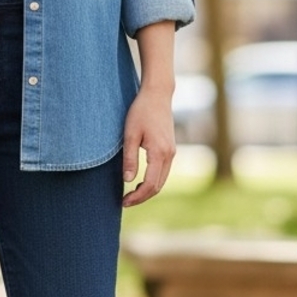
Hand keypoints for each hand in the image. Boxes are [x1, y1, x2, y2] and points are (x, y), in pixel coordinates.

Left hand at [122, 86, 175, 207]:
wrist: (158, 95)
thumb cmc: (141, 111)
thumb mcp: (130, 134)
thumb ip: (129, 158)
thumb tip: (128, 181)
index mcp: (160, 153)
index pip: (150, 185)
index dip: (137, 197)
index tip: (123, 201)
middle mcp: (169, 155)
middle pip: (158, 186)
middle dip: (142, 197)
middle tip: (125, 201)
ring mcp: (172, 152)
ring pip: (162, 180)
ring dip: (148, 190)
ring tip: (130, 194)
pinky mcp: (170, 149)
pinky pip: (163, 172)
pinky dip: (153, 180)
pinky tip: (140, 180)